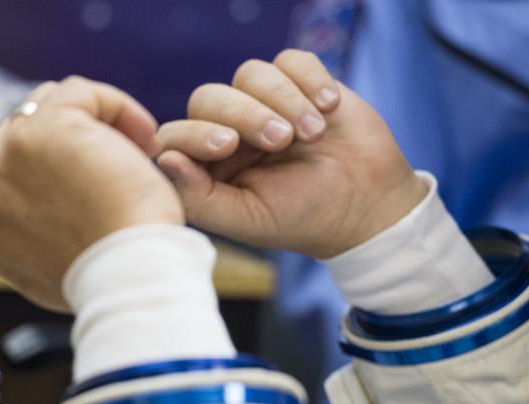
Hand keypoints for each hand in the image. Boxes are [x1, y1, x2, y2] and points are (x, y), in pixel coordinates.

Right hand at [0, 77, 182, 311]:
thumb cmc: (109, 278)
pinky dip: (118, 109)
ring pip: (48, 106)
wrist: (126, 277)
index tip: (104, 189)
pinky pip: (79, 93)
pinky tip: (146, 142)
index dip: (62, 171)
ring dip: (96, 122)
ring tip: (139, 151)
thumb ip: (40, 237)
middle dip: (76, 140)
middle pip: (24, 135)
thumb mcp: (60, 267)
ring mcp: (5, 156)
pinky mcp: (42, 128)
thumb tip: (51, 215)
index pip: (13, 174)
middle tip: (125, 164)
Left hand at [157, 50, 426, 258]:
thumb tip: (164, 159)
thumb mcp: (246, 218)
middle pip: (209, 96)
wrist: (364, 205)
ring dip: (283, 99)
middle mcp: (228, 128)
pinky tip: (329, 108)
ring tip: (313, 133)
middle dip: (245, 113)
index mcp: (206, 163)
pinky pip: (291, 60)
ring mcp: (264, 102)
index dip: (196, 133)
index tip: (228, 145)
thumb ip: (198, 196)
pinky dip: (309, 79)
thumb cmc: (300, 218)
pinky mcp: (301, 83)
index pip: (177, 134)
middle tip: (280, 141)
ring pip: (250, 74)